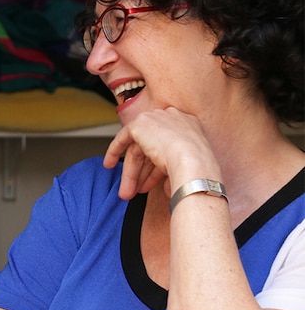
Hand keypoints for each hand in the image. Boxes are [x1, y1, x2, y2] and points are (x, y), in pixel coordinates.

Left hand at [102, 108, 219, 200]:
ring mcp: (157, 118)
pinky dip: (115, 151)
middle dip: (144, 172)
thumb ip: (174, 171)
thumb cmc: (199, 169)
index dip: (158, 166)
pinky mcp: (141, 123)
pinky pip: (124, 137)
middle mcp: (174, 118)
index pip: (168, 146)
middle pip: (152, 148)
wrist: (193, 161)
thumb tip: (168, 188)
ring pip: (139, 148)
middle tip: (137, 190)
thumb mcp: (188, 168)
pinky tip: (110, 164)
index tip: (152, 180)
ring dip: (132, 173)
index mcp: (190, 126)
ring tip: (127, 192)